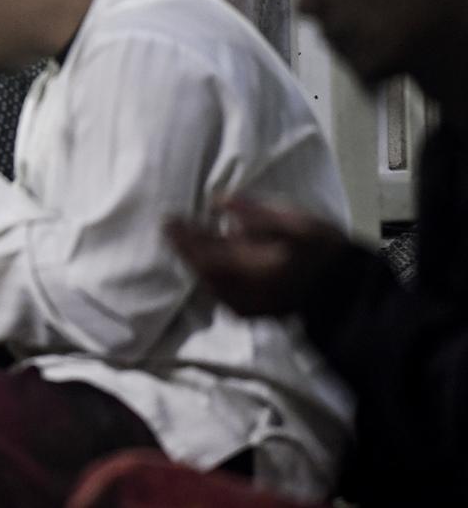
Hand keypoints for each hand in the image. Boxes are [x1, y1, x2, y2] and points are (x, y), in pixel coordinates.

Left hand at [164, 197, 351, 316]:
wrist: (344, 291)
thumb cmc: (322, 250)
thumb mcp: (296, 223)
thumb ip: (256, 213)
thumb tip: (218, 200)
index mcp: (255, 267)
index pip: (207, 252)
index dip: (185, 236)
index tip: (169, 219)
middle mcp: (244, 290)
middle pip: (202, 269)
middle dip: (184, 247)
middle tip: (169, 226)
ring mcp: (244, 306)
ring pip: (206, 282)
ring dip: (193, 261)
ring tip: (182, 239)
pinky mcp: (248, 313)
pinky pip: (217, 293)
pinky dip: (206, 275)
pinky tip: (205, 261)